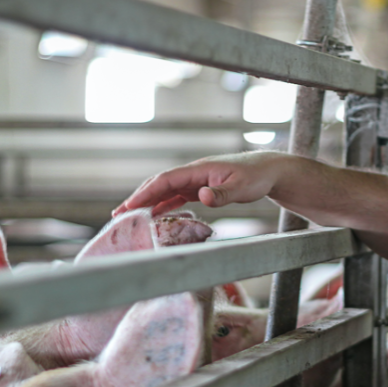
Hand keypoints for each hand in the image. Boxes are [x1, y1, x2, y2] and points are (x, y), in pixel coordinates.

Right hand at [114, 151, 290, 216]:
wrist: (268, 170)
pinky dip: (162, 205)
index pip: (165, 180)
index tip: (130, 206)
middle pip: (159, 184)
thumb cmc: (256, 176)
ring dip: (147, 202)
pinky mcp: (200, 188)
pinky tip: (153, 216)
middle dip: (138, 198)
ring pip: (165, 190)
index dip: (146, 193)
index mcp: (199, 169)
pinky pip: (176, 196)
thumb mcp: (241, 187)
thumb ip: (222, 193)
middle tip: (118, 215)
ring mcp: (195, 181)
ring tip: (128, 217)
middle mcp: (193, 173)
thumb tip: (202, 197)